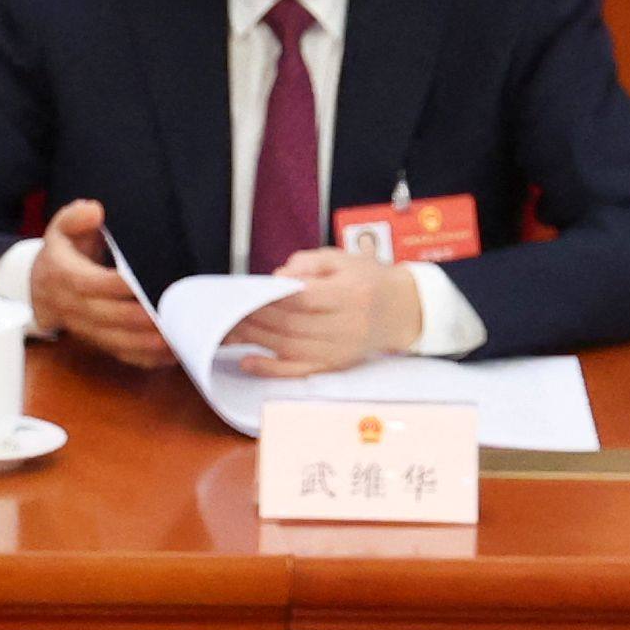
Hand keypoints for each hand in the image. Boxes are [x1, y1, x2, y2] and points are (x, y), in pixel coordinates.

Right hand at [27, 199, 172, 368]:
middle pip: (107, 317)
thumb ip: (75, 217)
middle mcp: (74, 307)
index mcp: (65, 277)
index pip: (92, 283)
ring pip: (115, 341)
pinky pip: (121, 354)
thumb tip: (95, 211)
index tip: (142, 281)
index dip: (117, 285)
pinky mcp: (98, 342)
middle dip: (138, 318)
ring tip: (175, 338)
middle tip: (169, 313)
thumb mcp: (60, 229)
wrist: (39, 289)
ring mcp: (86, 329)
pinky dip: (146, 358)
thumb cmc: (61, 254)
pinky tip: (171, 354)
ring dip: (145, 343)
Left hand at [230, 248, 423, 377]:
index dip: (272, 297)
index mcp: (351, 294)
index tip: (248, 291)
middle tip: (227, 310)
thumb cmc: (369, 280)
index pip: (304, 299)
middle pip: (292, 324)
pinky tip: (248, 361)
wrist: (403, 310)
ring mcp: (340, 349)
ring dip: (255, 339)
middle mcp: (347, 326)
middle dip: (255, 318)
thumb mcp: (344, 258)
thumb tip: (278, 277)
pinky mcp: (334, 365)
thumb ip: (310, 263)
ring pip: (289, 347)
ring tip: (228, 329)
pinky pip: (299, 371)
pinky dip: (271, 369)